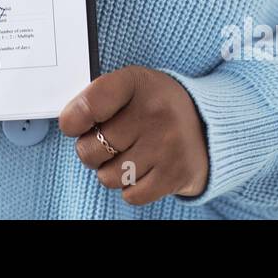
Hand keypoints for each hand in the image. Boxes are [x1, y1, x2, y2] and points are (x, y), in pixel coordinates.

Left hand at [59, 65, 209, 205]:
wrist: (209, 125)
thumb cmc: (155, 105)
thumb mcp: (130, 86)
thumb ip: (97, 99)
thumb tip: (68, 125)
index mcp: (136, 82)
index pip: (90, 105)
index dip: (72, 120)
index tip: (73, 125)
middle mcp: (153, 112)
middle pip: (91, 149)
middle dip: (90, 150)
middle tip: (106, 143)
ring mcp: (166, 145)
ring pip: (108, 177)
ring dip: (111, 171)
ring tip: (127, 155)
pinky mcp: (175, 174)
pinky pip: (131, 195)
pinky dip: (130, 187)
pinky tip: (143, 169)